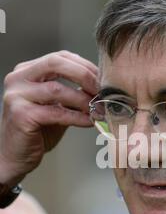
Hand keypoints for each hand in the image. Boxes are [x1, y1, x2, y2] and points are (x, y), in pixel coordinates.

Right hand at [0, 50, 98, 185]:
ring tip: (98, 109)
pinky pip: (56, 113)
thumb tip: (101, 88)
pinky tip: (89, 121)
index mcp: (27, 71)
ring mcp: (17, 96)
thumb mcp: (56, 106)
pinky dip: (77, 117)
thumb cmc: (36, 131)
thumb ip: (73, 93)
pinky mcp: (21, 115)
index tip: (102, 79)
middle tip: (101, 90)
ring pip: (57, 89)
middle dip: (84, 75)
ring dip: (83, 99)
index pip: (59, 57)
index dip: (84, 66)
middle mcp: (18, 79)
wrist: (14, 156)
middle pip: (56, 63)